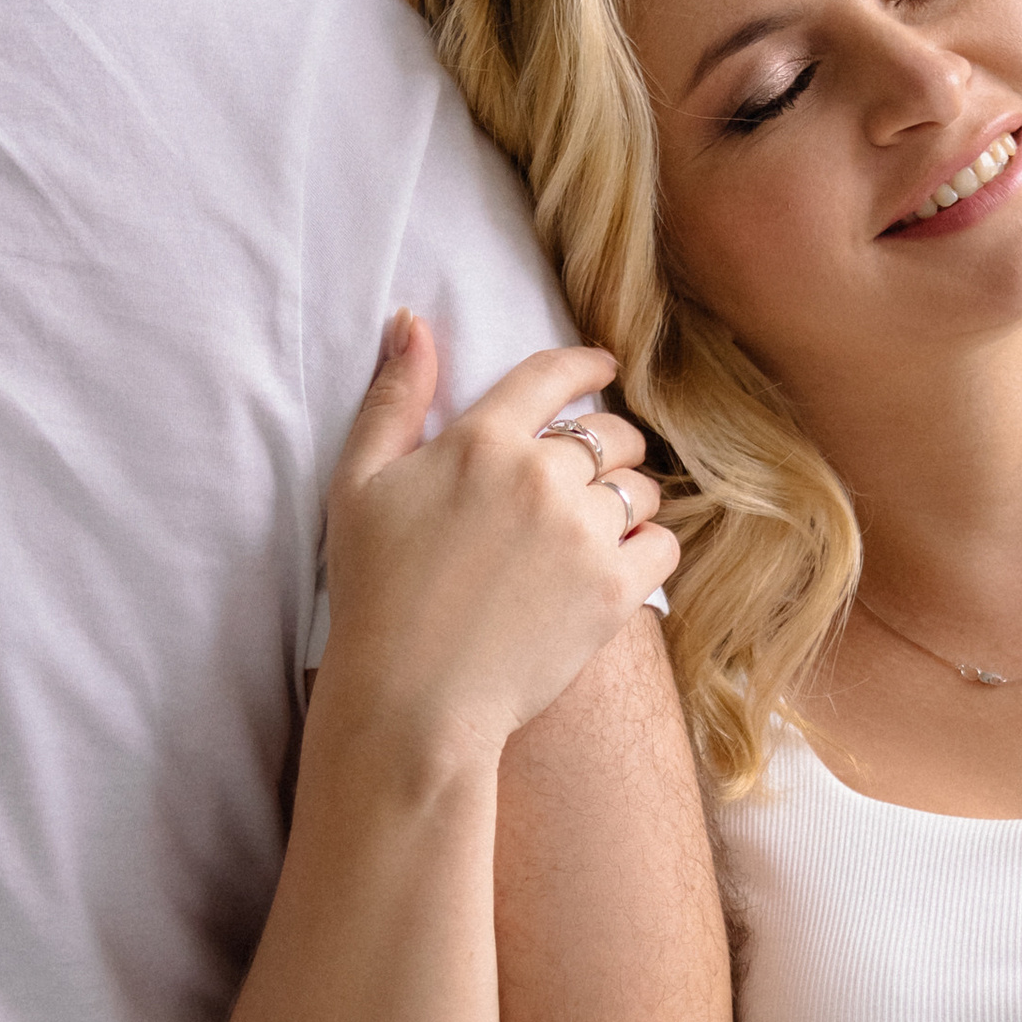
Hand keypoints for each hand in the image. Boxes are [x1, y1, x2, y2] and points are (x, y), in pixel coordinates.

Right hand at [319, 321, 679, 774]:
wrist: (412, 700)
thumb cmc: (374, 594)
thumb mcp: (358, 484)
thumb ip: (393, 397)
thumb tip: (411, 320)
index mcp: (480, 441)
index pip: (554, 375)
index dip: (587, 365)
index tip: (605, 367)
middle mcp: (540, 477)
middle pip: (610, 434)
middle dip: (607, 445)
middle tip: (592, 471)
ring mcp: (582, 534)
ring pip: (641, 488)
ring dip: (627, 499)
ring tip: (599, 524)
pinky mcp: (613, 591)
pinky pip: (662, 545)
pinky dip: (649, 548)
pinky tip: (620, 562)